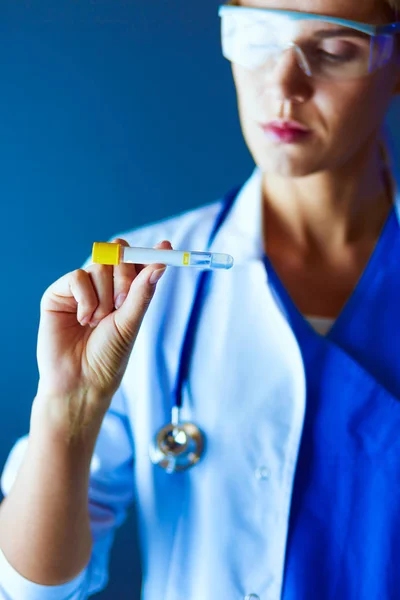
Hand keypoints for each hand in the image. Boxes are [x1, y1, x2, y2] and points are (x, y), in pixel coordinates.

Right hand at [33, 239, 171, 436]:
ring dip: (104, 296)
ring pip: (99, 265)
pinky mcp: (60, 293)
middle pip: (118, 254)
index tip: (166, 247)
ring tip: (98, 322)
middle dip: (125, 276)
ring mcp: (82, 288)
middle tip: (122, 303)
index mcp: (126, 292)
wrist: (80, 380)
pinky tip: (84, 319)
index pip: (138, 262)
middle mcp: (104, 286)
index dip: (151, 253)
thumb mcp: (130, 323)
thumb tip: (161, 263)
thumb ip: (142, 292)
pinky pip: (77, 277)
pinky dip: (86, 298)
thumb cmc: (108, 356)